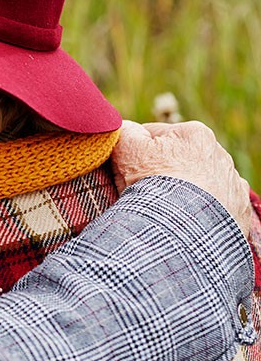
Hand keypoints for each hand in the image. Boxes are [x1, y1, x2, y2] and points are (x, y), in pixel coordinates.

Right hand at [113, 120, 251, 235]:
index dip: (135, 153)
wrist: (182, 232)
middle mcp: (220, 154)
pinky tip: (185, 220)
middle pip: (178, 159)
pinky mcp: (239, 210)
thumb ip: (124, 132)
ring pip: (198, 182)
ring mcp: (232, 184)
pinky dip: (201, 211)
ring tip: (165, 209)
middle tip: (143, 192)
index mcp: (195, 134)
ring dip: (183, 191)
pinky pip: (215, 206)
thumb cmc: (152, 186)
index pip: (155, 136)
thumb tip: (123, 128)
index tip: (127, 170)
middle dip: (162, 172)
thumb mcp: (126, 150)